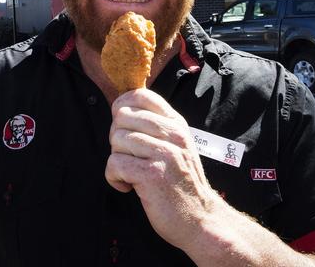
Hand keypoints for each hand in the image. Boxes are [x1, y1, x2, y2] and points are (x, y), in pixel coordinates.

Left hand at [105, 89, 220, 248]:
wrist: (201, 220)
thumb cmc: (181, 183)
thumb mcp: (177, 145)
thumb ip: (156, 127)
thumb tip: (120, 110)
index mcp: (176, 123)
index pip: (141, 95)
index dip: (122, 106)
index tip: (121, 125)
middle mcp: (172, 134)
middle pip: (122, 117)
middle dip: (116, 138)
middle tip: (128, 157)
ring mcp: (164, 153)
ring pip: (117, 140)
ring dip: (116, 160)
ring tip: (131, 173)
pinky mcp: (152, 174)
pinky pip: (114, 163)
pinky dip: (114, 177)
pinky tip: (127, 186)